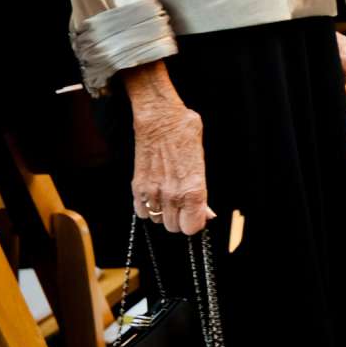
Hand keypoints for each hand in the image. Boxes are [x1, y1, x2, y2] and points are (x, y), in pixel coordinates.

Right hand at [125, 64, 211, 234]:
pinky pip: (142, 212)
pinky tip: (155, 194)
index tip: (196, 215)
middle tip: (183, 203)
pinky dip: (148, 208)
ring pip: (158, 221)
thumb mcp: (202, 161)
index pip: (192, 227)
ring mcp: (153, 192)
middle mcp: (172, 194)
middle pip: (175, 227)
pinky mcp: (138, 187)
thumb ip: (203, 193)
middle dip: (180, 218)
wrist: (159, 119)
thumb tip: (207, 214)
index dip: (195, 223)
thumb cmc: (185, 135)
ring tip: (168, 195)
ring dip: (163, 213)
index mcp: (193, 188)